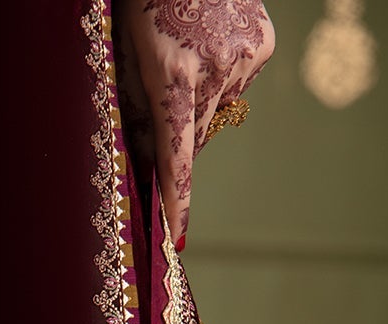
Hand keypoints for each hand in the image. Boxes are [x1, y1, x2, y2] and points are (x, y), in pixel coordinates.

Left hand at [115, 0, 274, 248]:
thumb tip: (146, 160)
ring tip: (186, 56)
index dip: (175, 199)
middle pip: (195, 135)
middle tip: (161, 99)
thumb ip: (134, 109)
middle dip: (177, 133)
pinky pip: (236, 83)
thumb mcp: (125, 54)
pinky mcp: (262, 45)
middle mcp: (213, 70)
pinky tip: (209, 45)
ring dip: (199, 101)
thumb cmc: (144, 4)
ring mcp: (243, 57)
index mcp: (172, 76)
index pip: (175, 156)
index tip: (175, 236)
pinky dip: (221, 77)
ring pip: (216, 110)